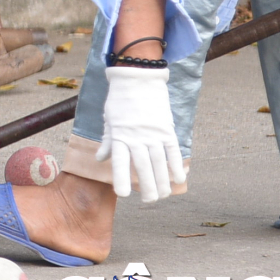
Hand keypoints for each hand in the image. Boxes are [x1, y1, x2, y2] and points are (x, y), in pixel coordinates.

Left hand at [95, 66, 184, 202]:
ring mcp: (153, 133)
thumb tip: (100, 159)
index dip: (121, 178)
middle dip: (146, 187)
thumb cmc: (120, 99)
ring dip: (162, 182)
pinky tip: (179, 180)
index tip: (123, 194)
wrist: (138, 77)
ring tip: (162, 196)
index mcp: (120, 135)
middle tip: (149, 202)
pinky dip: (177, 166)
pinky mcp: (166, 129)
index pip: (120, 161)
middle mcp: (137, 136)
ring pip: (159, 163)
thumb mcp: (109, 119)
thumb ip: (108, 141)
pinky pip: (173, 151)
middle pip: (143, 167)